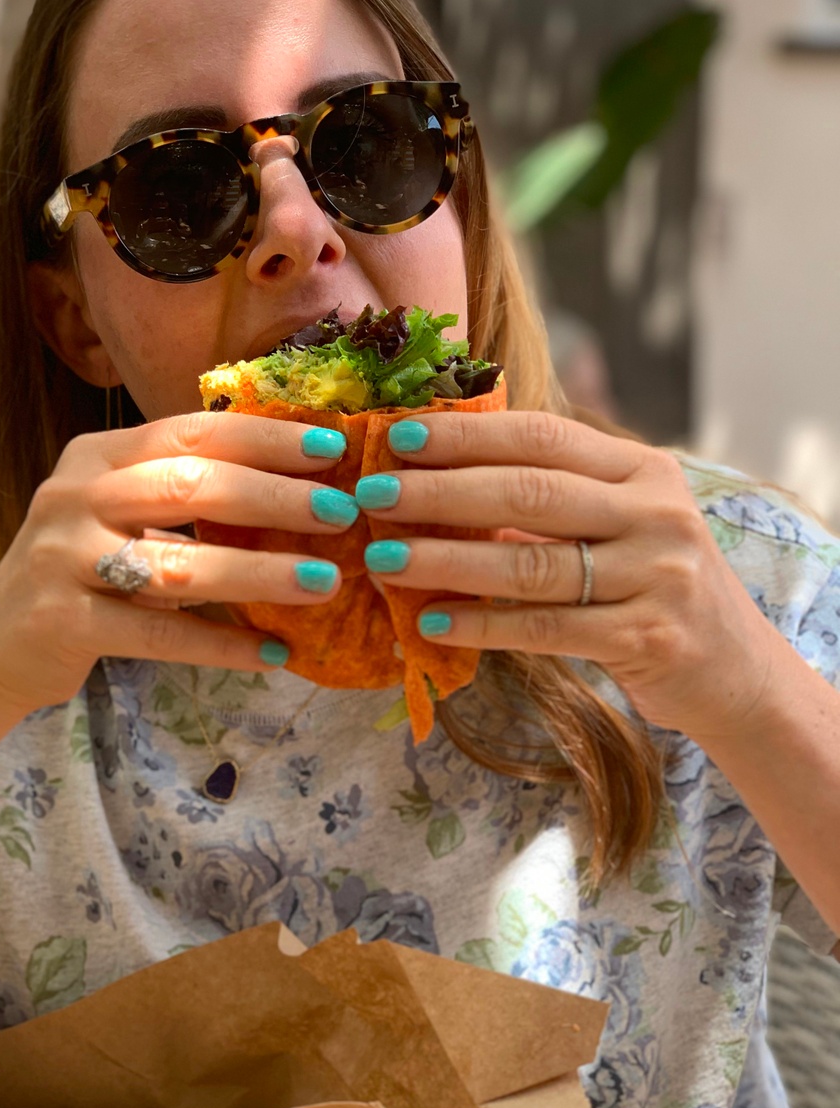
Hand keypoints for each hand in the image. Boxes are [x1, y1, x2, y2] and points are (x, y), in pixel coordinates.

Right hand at [0, 414, 354, 712]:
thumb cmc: (81, 571)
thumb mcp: (118, 513)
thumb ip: (182, 490)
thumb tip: (299, 481)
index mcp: (98, 457)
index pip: (192, 432)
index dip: (265, 437)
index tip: (331, 446)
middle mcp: (76, 496)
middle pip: (191, 485)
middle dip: (276, 497)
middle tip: (342, 514)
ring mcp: (64, 558)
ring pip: (180, 563)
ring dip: (260, 572)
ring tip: (325, 582)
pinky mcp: (64, 622)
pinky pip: (159, 635)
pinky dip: (221, 646)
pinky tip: (274, 653)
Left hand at [359, 410, 785, 743]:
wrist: (736, 673)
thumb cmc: (652, 587)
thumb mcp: (618, 524)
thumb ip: (548, 499)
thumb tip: (435, 478)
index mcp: (641, 470)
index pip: (542, 436)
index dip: (466, 435)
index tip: (398, 436)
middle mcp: (655, 513)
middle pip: (528, 492)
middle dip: (440, 492)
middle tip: (373, 496)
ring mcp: (656, 575)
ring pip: (530, 563)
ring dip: (446, 561)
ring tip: (383, 561)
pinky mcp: (647, 637)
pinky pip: (544, 628)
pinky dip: (481, 625)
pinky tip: (429, 624)